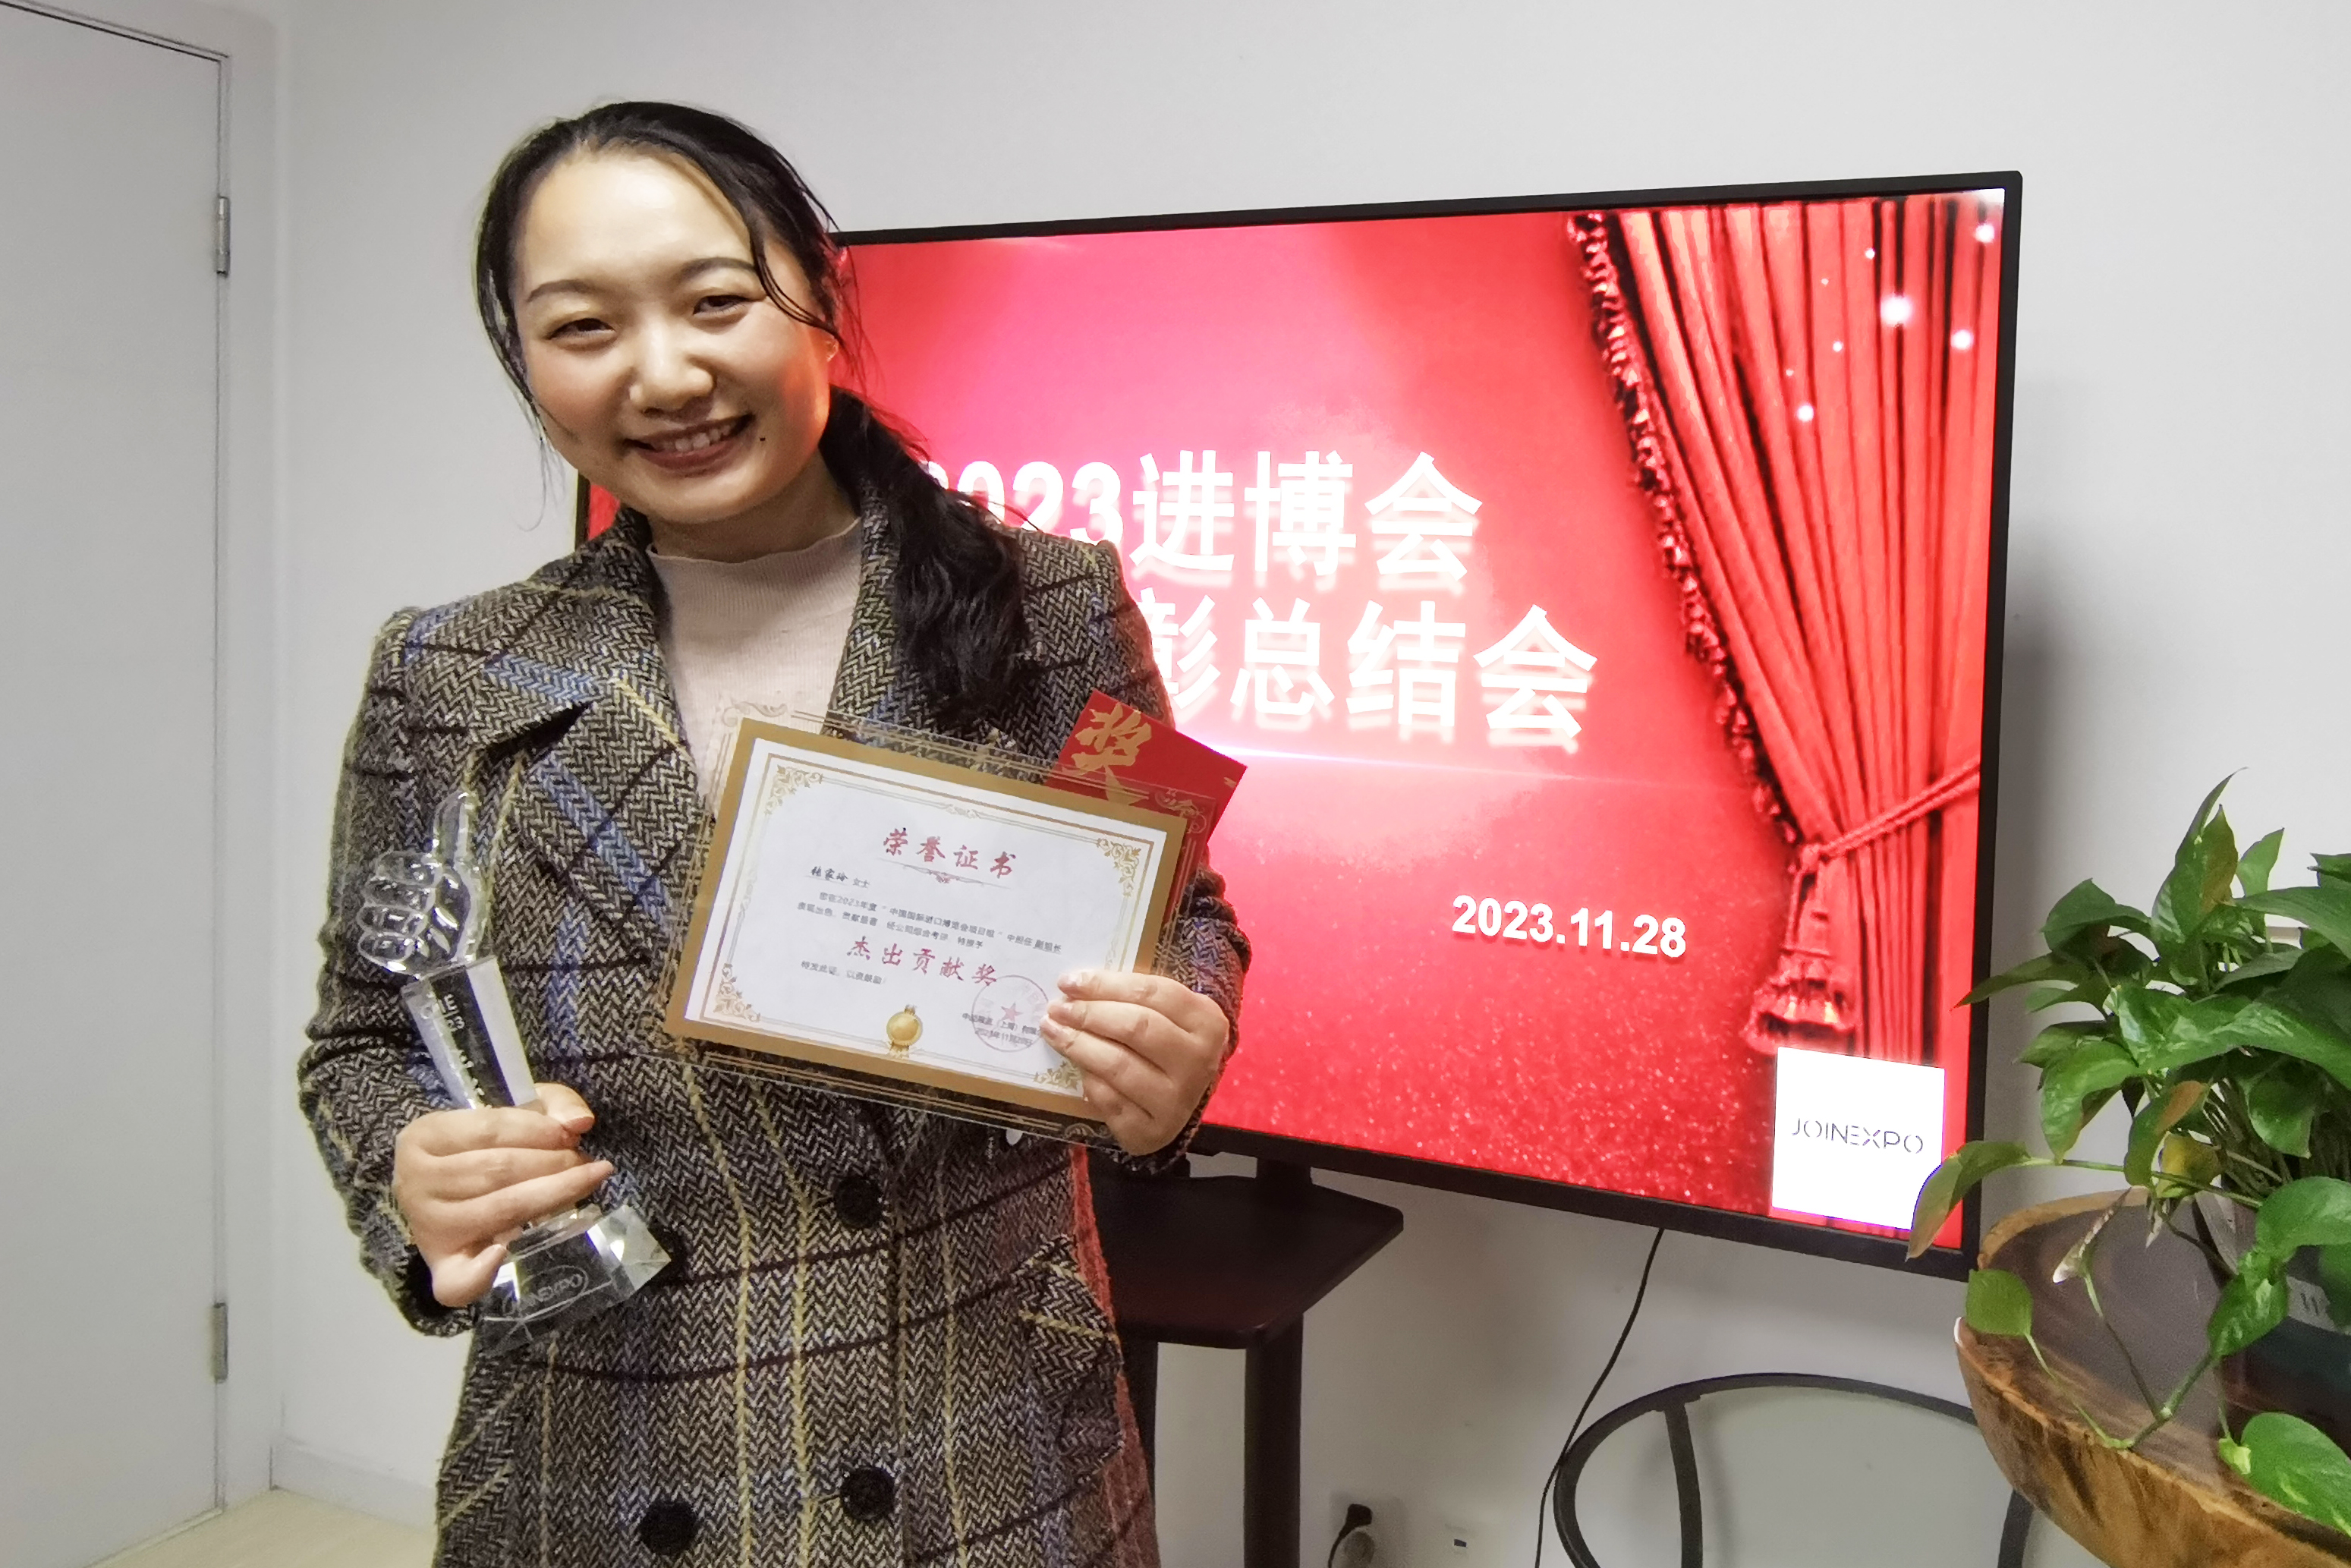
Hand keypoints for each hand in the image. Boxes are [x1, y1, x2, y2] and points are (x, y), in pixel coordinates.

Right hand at [391, 1082, 612, 1307]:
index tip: (573, 1135)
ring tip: (584, 1183)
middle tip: (587, 1162)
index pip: (489, 1129)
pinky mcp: (439, 1266)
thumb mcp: (513, 1113)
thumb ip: (551, 1104)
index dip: (539, 1131)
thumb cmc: (484, 1147)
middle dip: (553, 1164)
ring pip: (499, 1210)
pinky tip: (506, 1251)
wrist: (445, 1191)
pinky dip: (482, 1273)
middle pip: (497, 1170)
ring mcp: (427, 1227)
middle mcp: (415, 1182)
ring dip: (551, 1196)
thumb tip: (581, 1121)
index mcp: (424, 1136)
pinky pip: (455, 1281)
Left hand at [1041, 970, 1228, 1155]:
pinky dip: (1088, 1080)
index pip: (1153, 993)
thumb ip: (1132, 998)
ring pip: (1118, 1064)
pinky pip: (1108, 1099)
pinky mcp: (1152, 1131)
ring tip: (1053, 1031)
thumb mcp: (1164, 1017)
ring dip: (1078, 1045)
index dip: (1107, 984)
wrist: (1175, 1105)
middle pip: (1137, 1027)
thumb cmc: (1164, 1048)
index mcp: (1207, 1023)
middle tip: (1057, 1008)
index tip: (1069, 981)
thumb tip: (1075, 985)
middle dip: (1089, 1014)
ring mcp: (1177, 1101)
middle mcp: (1199, 1062)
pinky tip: (1076, 1067)